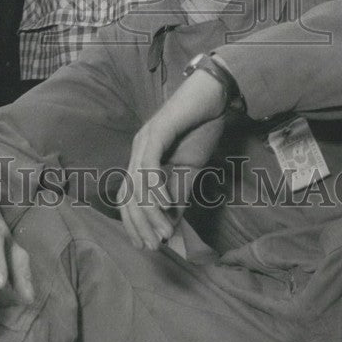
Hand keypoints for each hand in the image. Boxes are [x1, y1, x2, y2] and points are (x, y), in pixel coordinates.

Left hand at [118, 70, 226, 250]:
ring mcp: (145, 139)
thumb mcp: (190, 170)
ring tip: (164, 232)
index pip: (127, 197)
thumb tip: (169, 225)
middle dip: (139, 224)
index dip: (134, 224)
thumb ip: (179, 194)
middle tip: (156, 245)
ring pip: (137, 184)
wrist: (214, 96)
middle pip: (127, 195)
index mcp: (142, 157)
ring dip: (150, 213)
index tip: (148, 245)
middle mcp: (138, 148)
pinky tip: (167, 206)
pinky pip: (150, 166)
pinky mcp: (157, 131)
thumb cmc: (202, 128)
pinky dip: (156, 189)